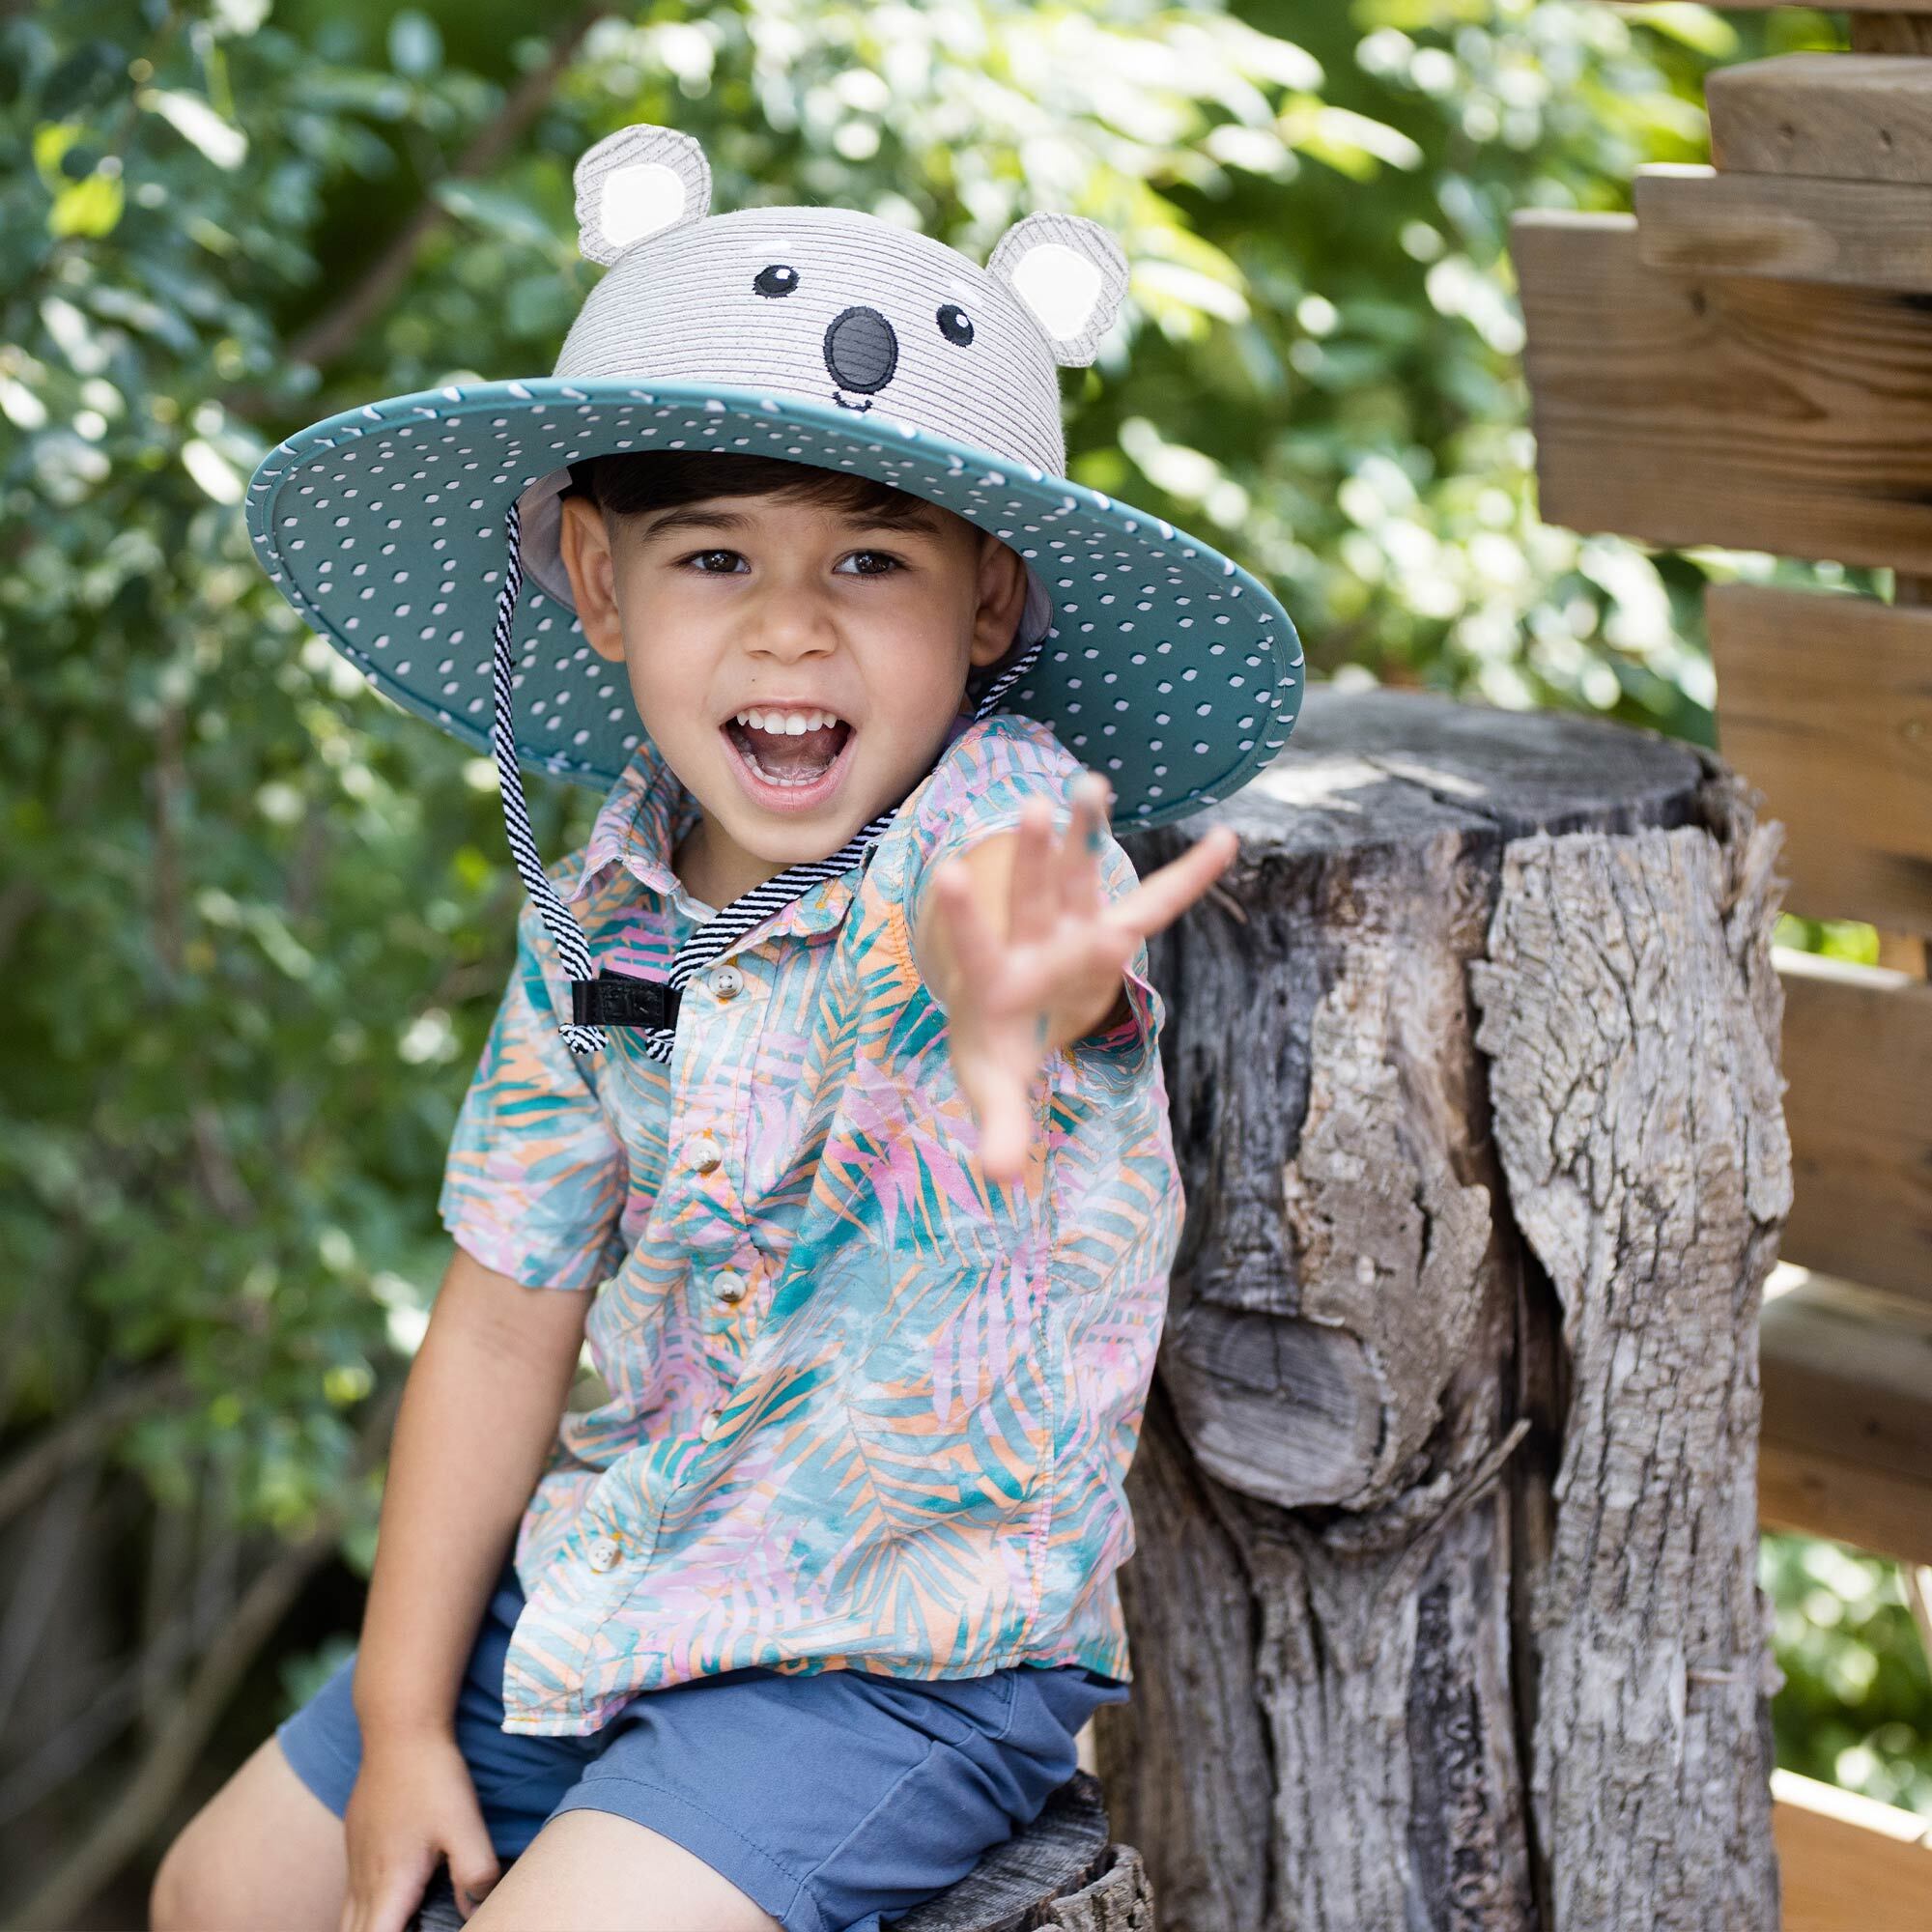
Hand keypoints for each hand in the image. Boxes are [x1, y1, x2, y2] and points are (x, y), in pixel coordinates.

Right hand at [339, 1728, 499, 1931]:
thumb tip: (478, 1910)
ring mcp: (354, 1862)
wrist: (399, 1728)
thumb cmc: (433, 1779)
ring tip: (403, 1921)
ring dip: (369, 1931)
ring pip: (349, 1920)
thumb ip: (475, 1874)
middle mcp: (364, 1881)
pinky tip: (393, 1902)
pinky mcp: (356, 1843)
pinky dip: (366, 1914)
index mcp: (390, 1885)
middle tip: (413, 1927)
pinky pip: (352, 1895)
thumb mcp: (465, 1826)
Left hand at [930, 770, 1237, 1181]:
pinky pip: (1152, 902)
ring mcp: (1069, 929)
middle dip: (1035, 859)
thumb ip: (1000, 1132)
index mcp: (994, 982)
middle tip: (1031, 811)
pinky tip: (1226, 840)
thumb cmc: (996, 1052)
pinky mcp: (1106, 930)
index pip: (977, 945)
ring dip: (1087, 833)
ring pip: (1079, 875)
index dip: (967, 913)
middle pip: (1032, 897)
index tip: (950, 870)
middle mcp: (1030, 943)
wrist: (1006, 1018)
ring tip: (1091, 782)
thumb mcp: (996, 1093)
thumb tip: (1000, 1182)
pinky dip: (1189, 876)